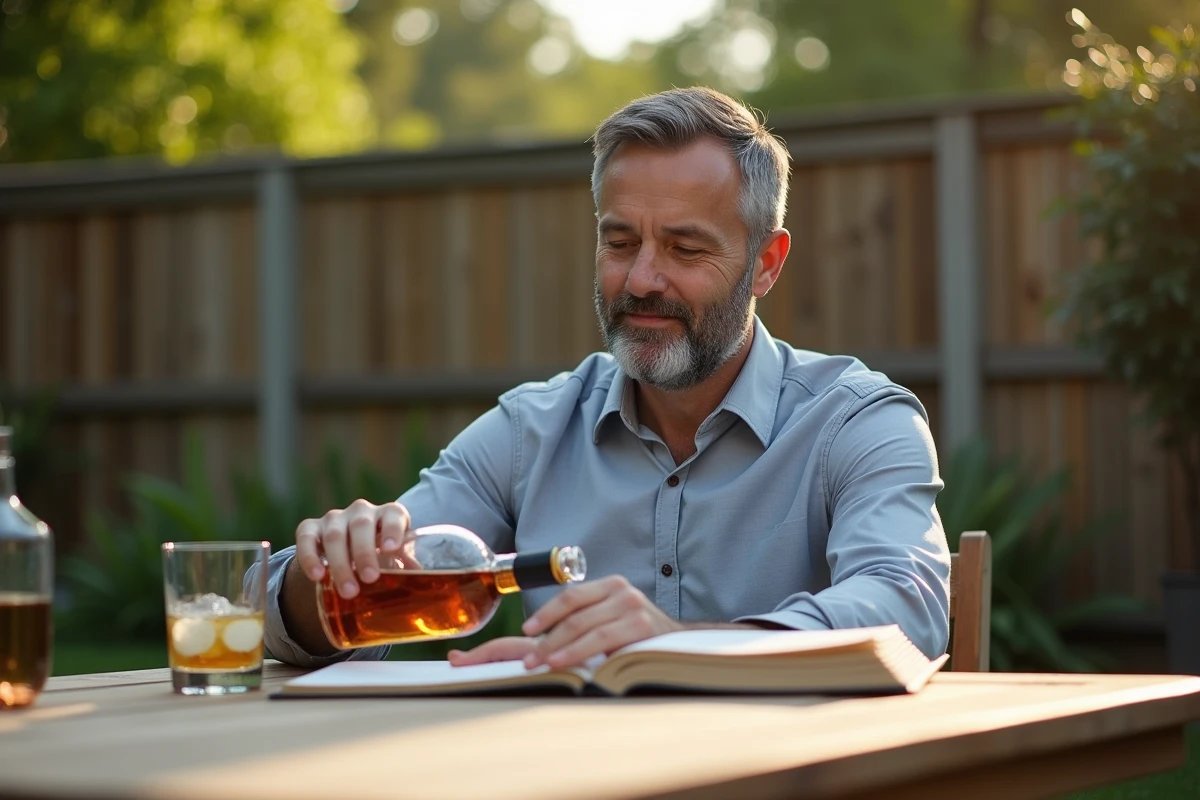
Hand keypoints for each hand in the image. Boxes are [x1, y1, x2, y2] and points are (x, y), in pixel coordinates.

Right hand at [294, 499, 410, 598]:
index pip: (393, 515)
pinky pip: (306, 538)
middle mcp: (362, 511)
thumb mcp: (396, 558)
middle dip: (365, 553)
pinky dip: (310, 557)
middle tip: (369, 578)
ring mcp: (335, 518)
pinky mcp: (311, 528)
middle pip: (362, 526)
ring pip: (335, 535)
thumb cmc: (380, 555)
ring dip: (340, 564)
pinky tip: (316, 576)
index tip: (392, 549)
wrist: (346, 552)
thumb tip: (422, 582)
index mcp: (388, 515)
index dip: (393, 529)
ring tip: (348, 591)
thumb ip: (407, 567)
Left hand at [451, 576, 682, 669]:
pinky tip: (564, 662)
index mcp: (610, 585)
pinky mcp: (641, 626)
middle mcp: (622, 591)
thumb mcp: (611, 619)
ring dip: (558, 647)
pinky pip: (601, 640)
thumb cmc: (637, 637)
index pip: (571, 596)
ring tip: (541, 664)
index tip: (527, 631)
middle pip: (575, 614)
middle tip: (529, 659)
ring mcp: (633, 607)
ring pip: (585, 627)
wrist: (679, 645)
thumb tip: (542, 639)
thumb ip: (585, 620)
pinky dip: (578, 652)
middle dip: (547, 639)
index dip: (546, 614)